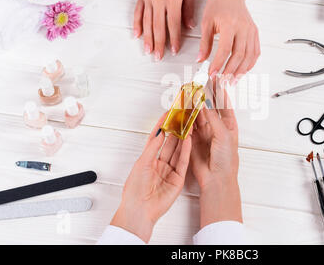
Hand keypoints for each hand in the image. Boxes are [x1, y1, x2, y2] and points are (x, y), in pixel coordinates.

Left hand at [111, 113, 191, 241]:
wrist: (140, 209)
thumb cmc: (135, 190)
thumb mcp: (142, 163)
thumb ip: (152, 147)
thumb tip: (159, 132)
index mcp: (149, 160)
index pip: (157, 139)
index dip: (162, 126)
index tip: (167, 114)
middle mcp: (160, 164)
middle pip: (170, 143)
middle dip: (176, 130)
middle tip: (182, 118)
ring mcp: (170, 172)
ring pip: (178, 151)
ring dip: (183, 138)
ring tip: (188, 125)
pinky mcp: (178, 180)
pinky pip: (183, 162)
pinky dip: (186, 151)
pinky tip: (188, 141)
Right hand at [133, 0, 195, 60]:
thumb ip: (189, 8)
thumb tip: (190, 27)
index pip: (174, 24)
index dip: (174, 39)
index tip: (175, 50)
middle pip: (159, 27)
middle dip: (159, 44)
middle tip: (159, 57)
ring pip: (147, 22)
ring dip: (148, 39)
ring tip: (148, 51)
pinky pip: (138, 12)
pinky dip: (137, 25)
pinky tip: (137, 35)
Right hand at [190, 89, 241, 226]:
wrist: (216, 179)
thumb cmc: (226, 159)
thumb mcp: (223, 134)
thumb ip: (212, 117)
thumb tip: (205, 102)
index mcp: (229, 125)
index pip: (224, 103)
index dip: (219, 90)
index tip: (215, 78)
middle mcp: (216, 127)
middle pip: (209, 106)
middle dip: (204, 94)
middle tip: (198, 81)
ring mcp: (204, 132)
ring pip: (197, 114)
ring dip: (193, 103)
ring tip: (188, 90)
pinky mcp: (193, 139)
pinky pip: (188, 124)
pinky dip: (185, 115)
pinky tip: (182, 106)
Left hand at [197, 0, 259, 84]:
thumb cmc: (218, 5)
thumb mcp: (206, 22)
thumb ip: (204, 43)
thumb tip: (200, 60)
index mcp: (229, 24)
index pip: (225, 49)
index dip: (218, 64)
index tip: (212, 74)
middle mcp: (243, 28)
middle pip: (239, 55)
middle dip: (230, 71)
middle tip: (223, 82)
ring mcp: (251, 30)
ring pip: (249, 56)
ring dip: (241, 71)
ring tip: (233, 81)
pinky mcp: (255, 33)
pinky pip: (255, 52)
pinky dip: (250, 64)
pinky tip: (242, 71)